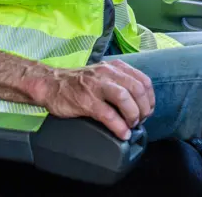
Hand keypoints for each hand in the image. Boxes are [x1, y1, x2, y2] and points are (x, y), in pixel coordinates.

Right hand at [37, 60, 154, 139]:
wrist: (51, 84)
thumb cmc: (79, 82)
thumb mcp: (103, 74)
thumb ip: (120, 82)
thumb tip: (139, 102)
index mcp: (115, 67)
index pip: (143, 80)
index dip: (150, 98)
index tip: (148, 110)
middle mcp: (108, 73)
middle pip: (137, 89)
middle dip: (144, 108)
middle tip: (140, 120)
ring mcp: (96, 86)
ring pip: (125, 98)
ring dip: (133, 115)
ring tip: (131, 125)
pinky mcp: (86, 101)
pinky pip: (108, 115)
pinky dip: (119, 127)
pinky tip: (122, 133)